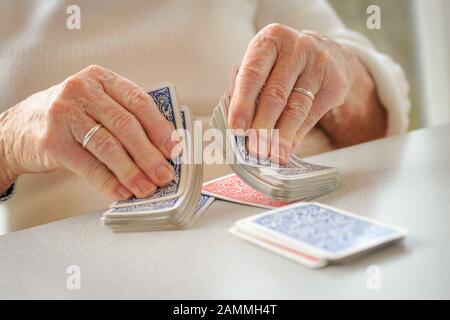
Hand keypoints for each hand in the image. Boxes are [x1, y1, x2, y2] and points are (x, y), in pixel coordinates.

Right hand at [0, 65, 177, 199]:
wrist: (18, 127)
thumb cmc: (68, 116)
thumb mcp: (96, 104)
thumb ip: (125, 116)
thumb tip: (162, 148)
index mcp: (101, 79)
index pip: (139, 102)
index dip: (160, 127)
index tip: (175, 148)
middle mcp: (82, 91)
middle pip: (126, 125)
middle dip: (149, 154)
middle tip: (164, 174)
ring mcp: (64, 114)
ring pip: (108, 146)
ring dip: (132, 171)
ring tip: (146, 187)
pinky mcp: (52, 140)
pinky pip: (88, 165)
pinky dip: (108, 181)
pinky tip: (122, 191)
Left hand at [228, 24, 385, 163]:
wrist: (328, 52)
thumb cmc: (284, 62)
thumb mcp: (266, 63)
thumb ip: (252, 89)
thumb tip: (242, 130)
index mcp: (271, 39)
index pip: (253, 75)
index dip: (243, 105)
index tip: (237, 129)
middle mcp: (297, 47)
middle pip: (276, 94)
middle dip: (262, 126)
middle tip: (253, 149)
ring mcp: (319, 65)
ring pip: (296, 108)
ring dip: (281, 137)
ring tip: (271, 155)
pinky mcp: (335, 83)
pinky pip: (312, 115)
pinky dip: (297, 135)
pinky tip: (287, 148)